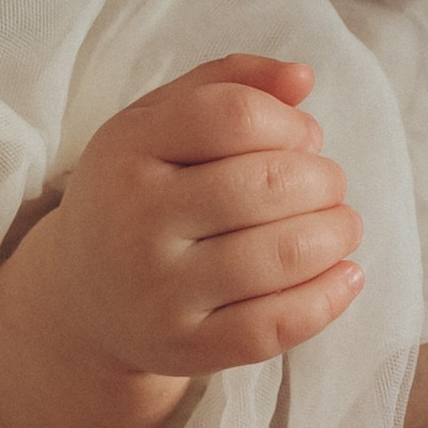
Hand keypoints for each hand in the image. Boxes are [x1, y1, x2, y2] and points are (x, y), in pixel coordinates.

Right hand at [0, 54, 363, 427]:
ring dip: (336, 234)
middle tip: (329, 185)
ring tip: (342, 225)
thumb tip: (302, 78)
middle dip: (323, 180)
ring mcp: (159, 292)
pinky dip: (328, 298)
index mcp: (126, 149)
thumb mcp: (159, 125)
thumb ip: (229, 85)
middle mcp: (135, 221)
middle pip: (266, 184)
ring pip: (279, 255)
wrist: (82, 298)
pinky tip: (346, 275)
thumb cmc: (140, 194)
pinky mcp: (185, 349)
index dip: (290, 123)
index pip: (234, 116)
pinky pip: (274, 326)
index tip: (305, 139)